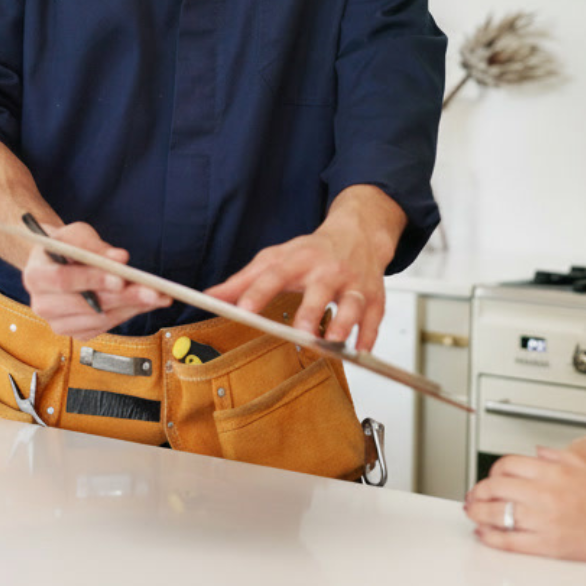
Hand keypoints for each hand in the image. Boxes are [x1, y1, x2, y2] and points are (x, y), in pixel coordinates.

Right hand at [20, 220, 165, 338]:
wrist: (57, 264)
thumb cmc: (66, 246)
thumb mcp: (75, 233)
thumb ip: (94, 244)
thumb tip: (121, 258)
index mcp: (34, 275)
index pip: (62, 280)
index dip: (92, 279)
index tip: (120, 278)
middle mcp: (41, 305)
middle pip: (85, 305)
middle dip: (123, 298)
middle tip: (154, 291)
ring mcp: (58, 323)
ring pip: (99, 319)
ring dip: (132, 308)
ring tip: (159, 296)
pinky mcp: (75, 333)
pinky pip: (105, 327)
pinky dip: (127, 315)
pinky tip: (146, 304)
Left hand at [204, 187, 399, 350]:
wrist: (358, 233)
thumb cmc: (312, 251)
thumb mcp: (275, 259)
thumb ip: (243, 281)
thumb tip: (210, 297)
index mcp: (299, 260)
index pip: (275, 276)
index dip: (258, 292)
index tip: (244, 310)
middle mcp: (327, 270)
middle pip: (319, 291)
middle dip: (311, 312)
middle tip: (301, 334)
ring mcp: (354, 283)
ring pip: (352, 303)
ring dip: (344, 323)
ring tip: (333, 343)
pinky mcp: (375, 296)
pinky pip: (375, 317)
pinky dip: (369, 335)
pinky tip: (360, 352)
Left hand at [464, 448, 585, 565]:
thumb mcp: (585, 467)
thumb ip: (557, 456)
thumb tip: (536, 452)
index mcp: (555, 473)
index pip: (508, 464)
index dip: (493, 470)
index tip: (492, 477)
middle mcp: (547, 495)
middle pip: (497, 488)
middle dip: (479, 491)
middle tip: (474, 496)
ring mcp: (545, 521)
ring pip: (497, 514)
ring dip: (477, 512)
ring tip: (472, 512)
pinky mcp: (547, 546)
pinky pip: (509, 541)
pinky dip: (491, 537)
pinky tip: (484, 533)